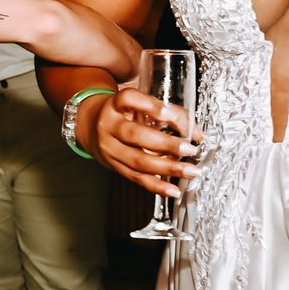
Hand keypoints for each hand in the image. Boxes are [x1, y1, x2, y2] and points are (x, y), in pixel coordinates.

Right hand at [80, 89, 202, 198]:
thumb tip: (196, 134)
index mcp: (115, 105)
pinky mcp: (115, 166)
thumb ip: (171, 113)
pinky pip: (137, 178)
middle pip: (135, 135)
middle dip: (165, 144)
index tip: (169, 113)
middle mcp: (109, 126)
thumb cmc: (124, 114)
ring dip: (166, 167)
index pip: (128, 99)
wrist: (92, 127)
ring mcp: (110, 148)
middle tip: (188, 149)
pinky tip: (173, 190)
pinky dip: (157, 186)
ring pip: (137, 160)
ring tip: (189, 170)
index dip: (149, 105)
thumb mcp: (140, 105)